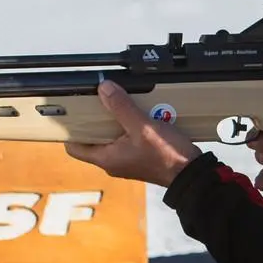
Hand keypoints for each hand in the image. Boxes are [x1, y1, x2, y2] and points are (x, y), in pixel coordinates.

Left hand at [65, 80, 202, 186]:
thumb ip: (121, 107)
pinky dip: (130, 125)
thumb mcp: (142, 126)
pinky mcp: (140, 155)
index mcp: (106, 158)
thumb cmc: (167, 157)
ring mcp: (127, 159)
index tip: (74, 112)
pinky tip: (138, 113)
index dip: (71, 130)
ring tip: (121, 103)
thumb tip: (104, 89)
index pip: (74, 147)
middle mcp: (113, 161)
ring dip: (116, 120)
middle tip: (99, 101)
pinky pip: (128, 137)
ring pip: (112, 136)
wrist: (191, 173)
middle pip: (94, 137)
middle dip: (96, 119)